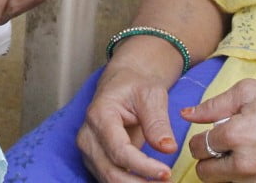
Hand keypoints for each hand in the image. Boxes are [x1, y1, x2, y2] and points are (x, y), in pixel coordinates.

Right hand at [76, 61, 181, 181]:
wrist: (123, 84)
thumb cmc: (136, 86)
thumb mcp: (151, 95)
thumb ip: (157, 122)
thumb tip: (168, 148)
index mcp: (99, 115)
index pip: (119, 150)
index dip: (143, 166)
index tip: (166, 173)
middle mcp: (88, 136)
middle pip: (111, 172)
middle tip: (167, 182)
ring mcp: (89, 150)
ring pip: (109, 180)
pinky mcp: (95, 160)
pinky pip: (110, 179)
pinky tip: (149, 182)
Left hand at [181, 80, 255, 181]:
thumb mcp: (247, 92)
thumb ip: (213, 105)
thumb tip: (186, 115)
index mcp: (234, 135)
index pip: (198, 148)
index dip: (200, 141)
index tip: (210, 137)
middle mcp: (243, 163)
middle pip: (205, 174)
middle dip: (208, 160)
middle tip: (221, 149)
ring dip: (226, 173)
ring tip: (240, 157)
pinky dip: (244, 180)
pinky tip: (253, 166)